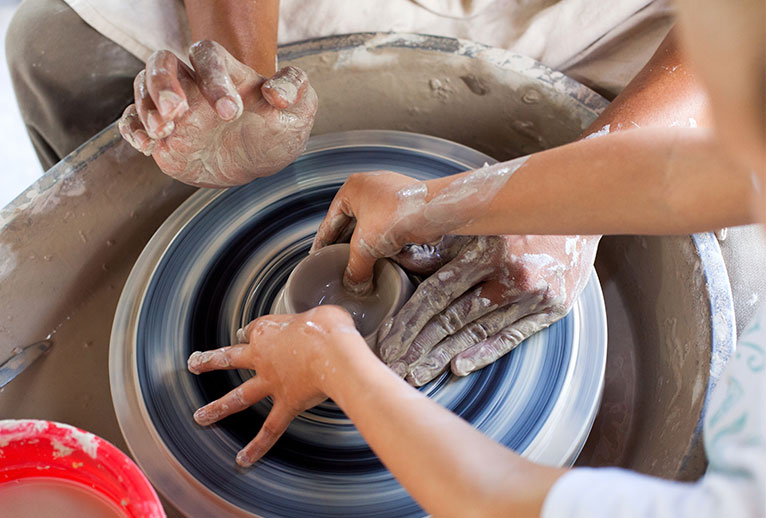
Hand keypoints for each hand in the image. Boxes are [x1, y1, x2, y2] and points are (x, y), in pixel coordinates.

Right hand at [118, 40, 317, 186]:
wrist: (257, 165)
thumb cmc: (276, 132)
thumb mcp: (299, 113)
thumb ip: (295, 90)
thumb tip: (276, 92)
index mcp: (227, 72)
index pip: (207, 54)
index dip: (213, 77)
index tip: (229, 113)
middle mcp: (195, 83)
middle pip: (162, 61)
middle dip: (162, 84)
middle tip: (175, 114)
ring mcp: (175, 106)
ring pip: (143, 85)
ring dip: (146, 107)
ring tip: (162, 133)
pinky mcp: (162, 132)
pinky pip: (132, 119)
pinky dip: (132, 128)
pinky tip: (147, 145)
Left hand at [187, 306, 358, 466]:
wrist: (332, 352)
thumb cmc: (327, 328)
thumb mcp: (319, 315)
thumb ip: (314, 324)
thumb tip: (324, 326)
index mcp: (268, 332)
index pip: (253, 330)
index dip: (248, 332)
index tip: (243, 333)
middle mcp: (263, 358)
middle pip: (230, 358)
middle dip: (210, 361)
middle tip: (194, 364)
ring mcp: (271, 383)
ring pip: (239, 397)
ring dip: (218, 408)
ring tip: (200, 417)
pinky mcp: (286, 405)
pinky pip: (270, 429)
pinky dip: (257, 446)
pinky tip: (244, 459)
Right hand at [312, 171, 439, 293]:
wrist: (434, 210)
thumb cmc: (396, 216)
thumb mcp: (366, 247)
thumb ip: (355, 267)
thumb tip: (354, 285)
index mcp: (352, 188)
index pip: (331, 220)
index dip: (323, 241)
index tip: (317, 255)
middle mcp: (370, 186)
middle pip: (350, 221)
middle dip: (344, 243)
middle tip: (337, 262)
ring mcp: (389, 193)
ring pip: (370, 223)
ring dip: (365, 243)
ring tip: (358, 262)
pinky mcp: (406, 203)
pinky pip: (387, 224)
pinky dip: (382, 240)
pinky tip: (381, 256)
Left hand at [380, 234, 598, 385]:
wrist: (579, 212)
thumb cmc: (519, 215)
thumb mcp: (478, 221)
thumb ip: (441, 243)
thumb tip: (402, 260)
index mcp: (487, 248)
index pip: (437, 292)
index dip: (409, 320)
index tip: (388, 342)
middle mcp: (510, 274)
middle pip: (453, 318)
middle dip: (419, 347)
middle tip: (394, 369)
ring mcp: (534, 295)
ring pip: (477, 332)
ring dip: (443, 356)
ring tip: (417, 375)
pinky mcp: (553, 308)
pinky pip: (512, 337)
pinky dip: (484, 353)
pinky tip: (457, 368)